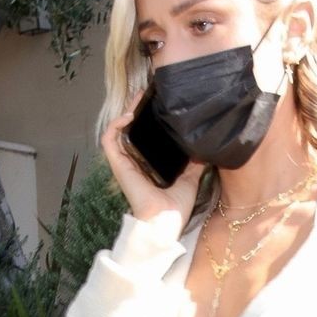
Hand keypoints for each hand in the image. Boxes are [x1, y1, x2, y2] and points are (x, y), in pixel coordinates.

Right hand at [100, 89, 205, 229]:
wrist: (165, 223)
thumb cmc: (175, 207)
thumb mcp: (191, 178)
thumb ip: (196, 161)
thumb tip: (207, 144)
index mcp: (149, 162)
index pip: (145, 133)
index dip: (148, 116)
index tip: (158, 101)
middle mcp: (135, 160)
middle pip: (131, 127)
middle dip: (137, 108)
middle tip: (148, 93)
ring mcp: (125, 162)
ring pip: (118, 129)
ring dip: (125, 111)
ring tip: (138, 99)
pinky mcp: (118, 165)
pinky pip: (109, 140)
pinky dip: (115, 125)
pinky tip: (128, 116)